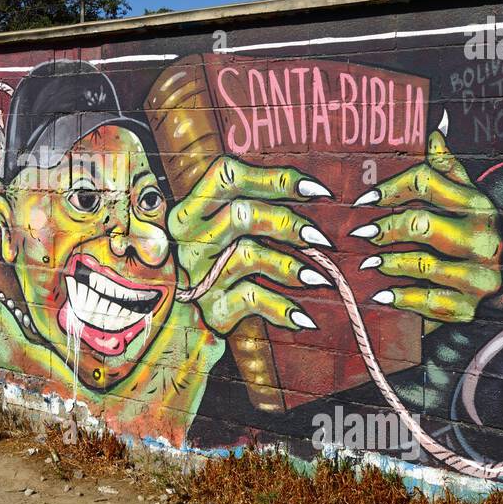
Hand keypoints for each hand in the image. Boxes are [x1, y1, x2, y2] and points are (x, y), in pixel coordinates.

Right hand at [168, 156, 333, 334]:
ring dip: (289, 267)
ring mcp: (198, 275)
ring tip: (319, 278)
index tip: (316, 190)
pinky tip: (303, 317)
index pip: (227, 178)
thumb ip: (252, 210)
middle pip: (239, 216)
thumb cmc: (217, 268)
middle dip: (286, 224)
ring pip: (247, 257)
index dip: (273, 178)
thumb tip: (312, 192)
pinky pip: (251, 300)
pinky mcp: (210, 308)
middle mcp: (188, 239)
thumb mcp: (222, 235)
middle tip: (319, 238)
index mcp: (191, 210)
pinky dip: (280, 308)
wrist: (182, 325)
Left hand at [349, 130, 501, 322]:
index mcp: (478, 205)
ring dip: (390, 262)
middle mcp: (483, 238)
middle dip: (387, 228)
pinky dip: (402, 298)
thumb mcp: (464, 201)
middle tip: (363, 232)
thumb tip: (434, 131)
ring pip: (424, 264)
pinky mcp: (469, 307)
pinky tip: (382, 295)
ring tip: (369, 261)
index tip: (365, 199)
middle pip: (422, 224)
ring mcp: (479, 275)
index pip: (428, 182)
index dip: (392, 188)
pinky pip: (429, 302)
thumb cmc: (468, 236)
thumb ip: (446, 171)